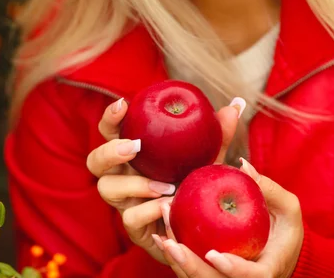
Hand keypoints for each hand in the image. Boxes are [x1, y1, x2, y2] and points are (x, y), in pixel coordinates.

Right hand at [86, 95, 244, 264]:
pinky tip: (169, 205)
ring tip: (164, 184)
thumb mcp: (209, 158)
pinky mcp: (135, 227)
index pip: (111, 131)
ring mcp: (125, 202)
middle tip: (136, 146)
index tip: (124, 105)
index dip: (111, 117)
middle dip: (110, 150)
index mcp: (134, 152)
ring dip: (134, 184)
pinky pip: (130, 218)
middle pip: (96, 160)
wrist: (202, 229)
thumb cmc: (198, 184)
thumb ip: (219, 134)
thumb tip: (237, 104)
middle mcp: (122, 174)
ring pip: (106, 188)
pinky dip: (149, 209)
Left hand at [153, 159, 303, 277]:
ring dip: (178, 262)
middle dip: (190, 267)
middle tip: (171, 244)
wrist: (285, 251)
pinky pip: (193, 273)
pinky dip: (177, 259)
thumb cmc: (288, 227)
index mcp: (267, 269)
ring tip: (161, 236)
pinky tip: (161, 237)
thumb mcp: (288, 207)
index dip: (232, 269)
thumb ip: (268, 188)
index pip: (251, 276)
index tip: (213, 254)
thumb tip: (243, 165)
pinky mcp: (215, 276)